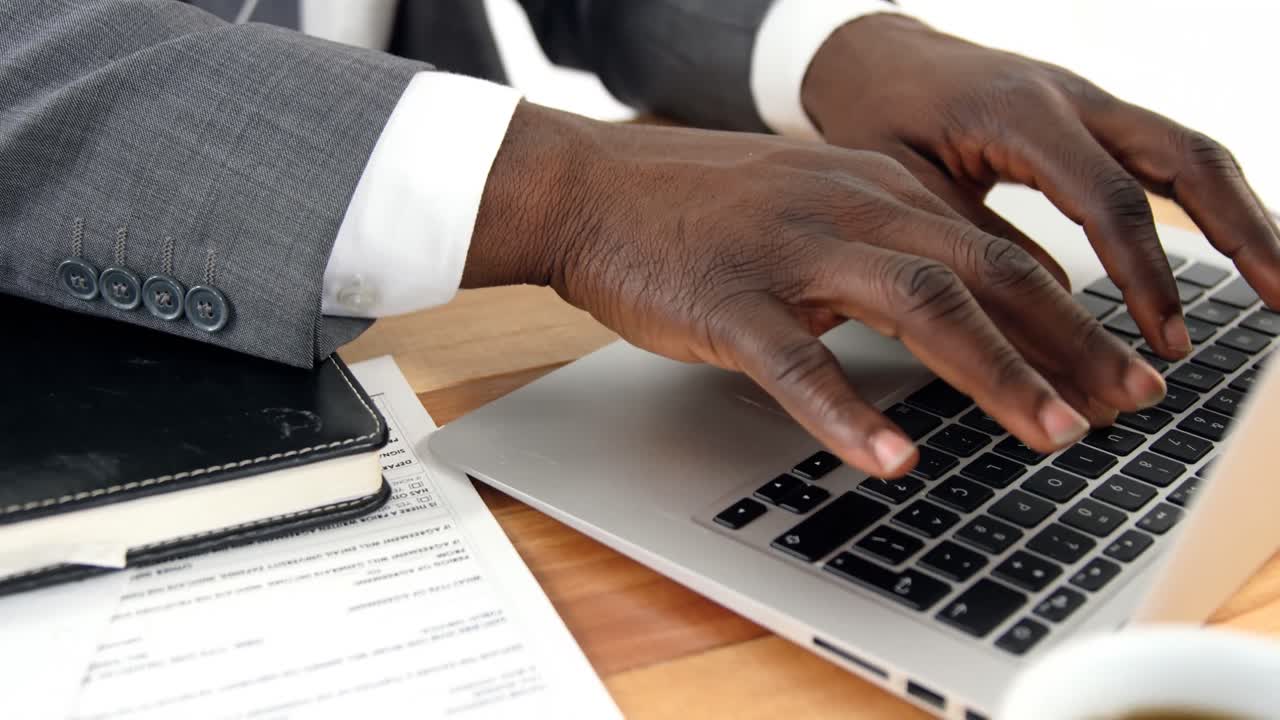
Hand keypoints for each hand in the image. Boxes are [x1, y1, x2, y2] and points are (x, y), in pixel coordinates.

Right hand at [463, 102, 1166, 477]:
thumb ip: (879, 242)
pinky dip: (850, 414)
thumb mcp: (806, 203)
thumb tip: (951, 303)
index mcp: (874, 188)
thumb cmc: (695, 207)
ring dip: (996, 373)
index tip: (1120, 367)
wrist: (589, 187)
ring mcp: (790, 252)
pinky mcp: (728, 300)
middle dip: (1068, 345)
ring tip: (1050, 433)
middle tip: (1126, 406)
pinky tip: (892, 459)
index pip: (998, 250)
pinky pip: (798, 362)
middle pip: (986, 274)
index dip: (1072, 313)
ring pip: (919, 305)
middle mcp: (849, 209)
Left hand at [802, 14, 1279, 365]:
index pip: (1109, 201)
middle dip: (1242, 233)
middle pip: (1186, 158)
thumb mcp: (908, 185)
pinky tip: (1232, 247)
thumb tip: (1051, 318)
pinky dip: (1208, 202)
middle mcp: (1074, 98)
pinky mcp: (1095, 118)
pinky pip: (1168, 155)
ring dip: (1244, 216)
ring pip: (1191, 152)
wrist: (874, 58)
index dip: (1145, 275)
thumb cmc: (881, 120)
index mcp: (1023, 114)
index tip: (1163, 339)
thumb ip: (974, 243)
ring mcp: (1092, 103)